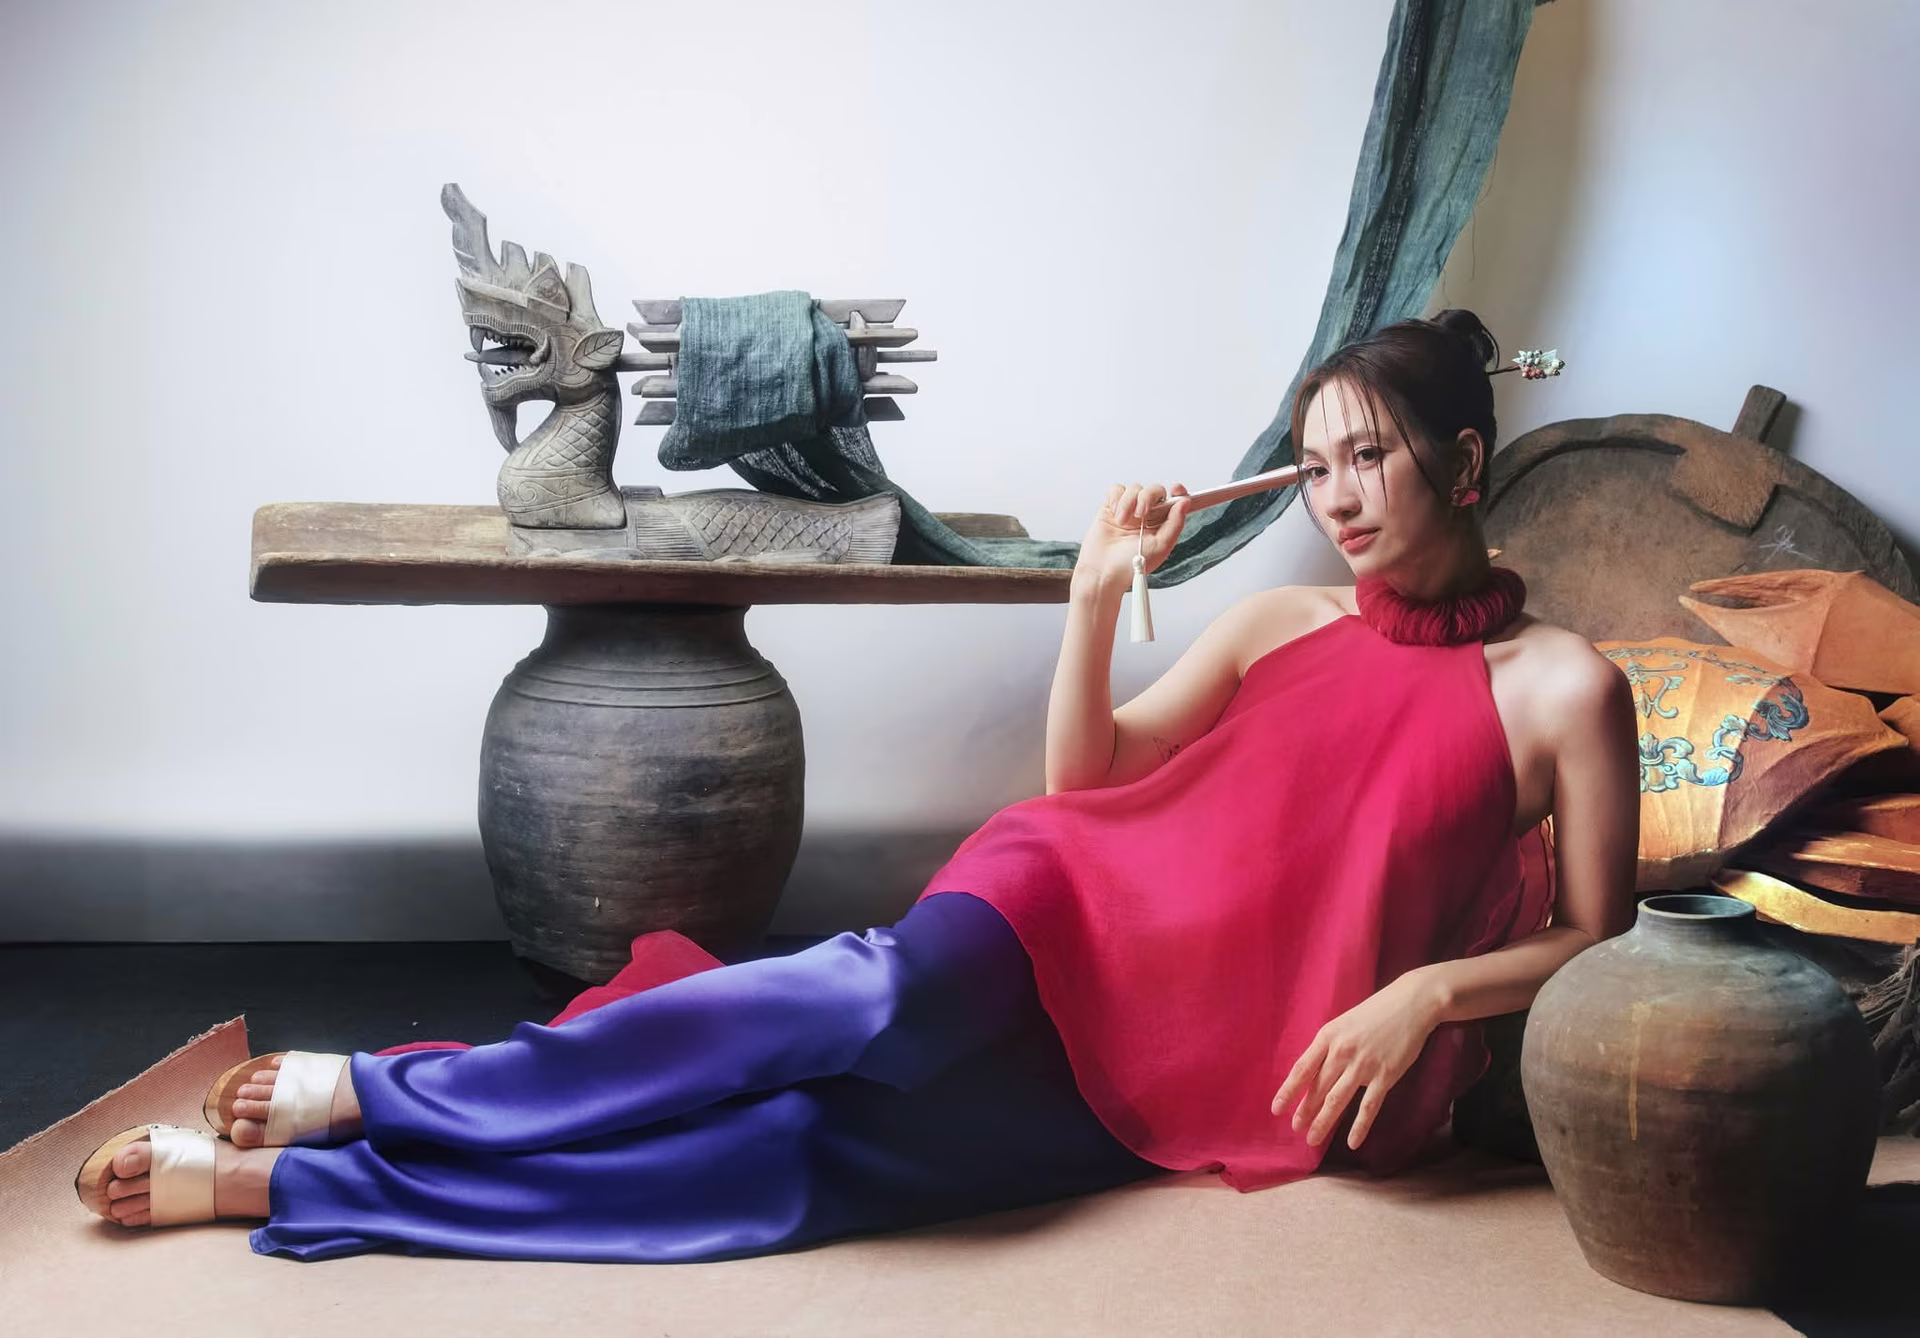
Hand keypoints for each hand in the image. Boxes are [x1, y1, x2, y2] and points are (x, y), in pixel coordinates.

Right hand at [1074, 482, 1190, 589]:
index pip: (1174, 501)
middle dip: (1148, 498)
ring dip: (1129, 502)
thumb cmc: (1130, 565)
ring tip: (1123, 521)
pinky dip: (1116, 498)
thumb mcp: (1161, 546)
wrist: (1103, 571)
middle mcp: (1146, 516)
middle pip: (1154, 490)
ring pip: (1135, 488)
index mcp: (1161, 524)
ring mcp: (1129, 510)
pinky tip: (1115, 514)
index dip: (1178, 491)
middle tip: (1141, 514)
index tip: (1176, 489)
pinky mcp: (1111, 507)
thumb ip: (1175, 523)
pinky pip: (1117, 489)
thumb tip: (1185, 502)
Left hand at [1270, 974, 1440, 1150]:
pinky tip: (1352, 1142)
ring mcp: (1364, 1065)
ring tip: (1312, 1139)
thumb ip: (1328, 1046)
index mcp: (1328, 1036)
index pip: (1302, 1069)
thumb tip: (1312, 1071)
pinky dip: (1359, 1126)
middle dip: (1304, 1111)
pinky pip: (1369, 1107)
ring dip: (1323, 1122)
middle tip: (1295, 1129)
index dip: (1288, 1091)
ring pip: (1337, 1100)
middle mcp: (1342, 1052)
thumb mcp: (1343, 1023)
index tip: (1276, 1108)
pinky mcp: (1385, 1075)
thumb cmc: (1375, 1012)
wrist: (1411, 1003)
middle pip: (1317, 1088)